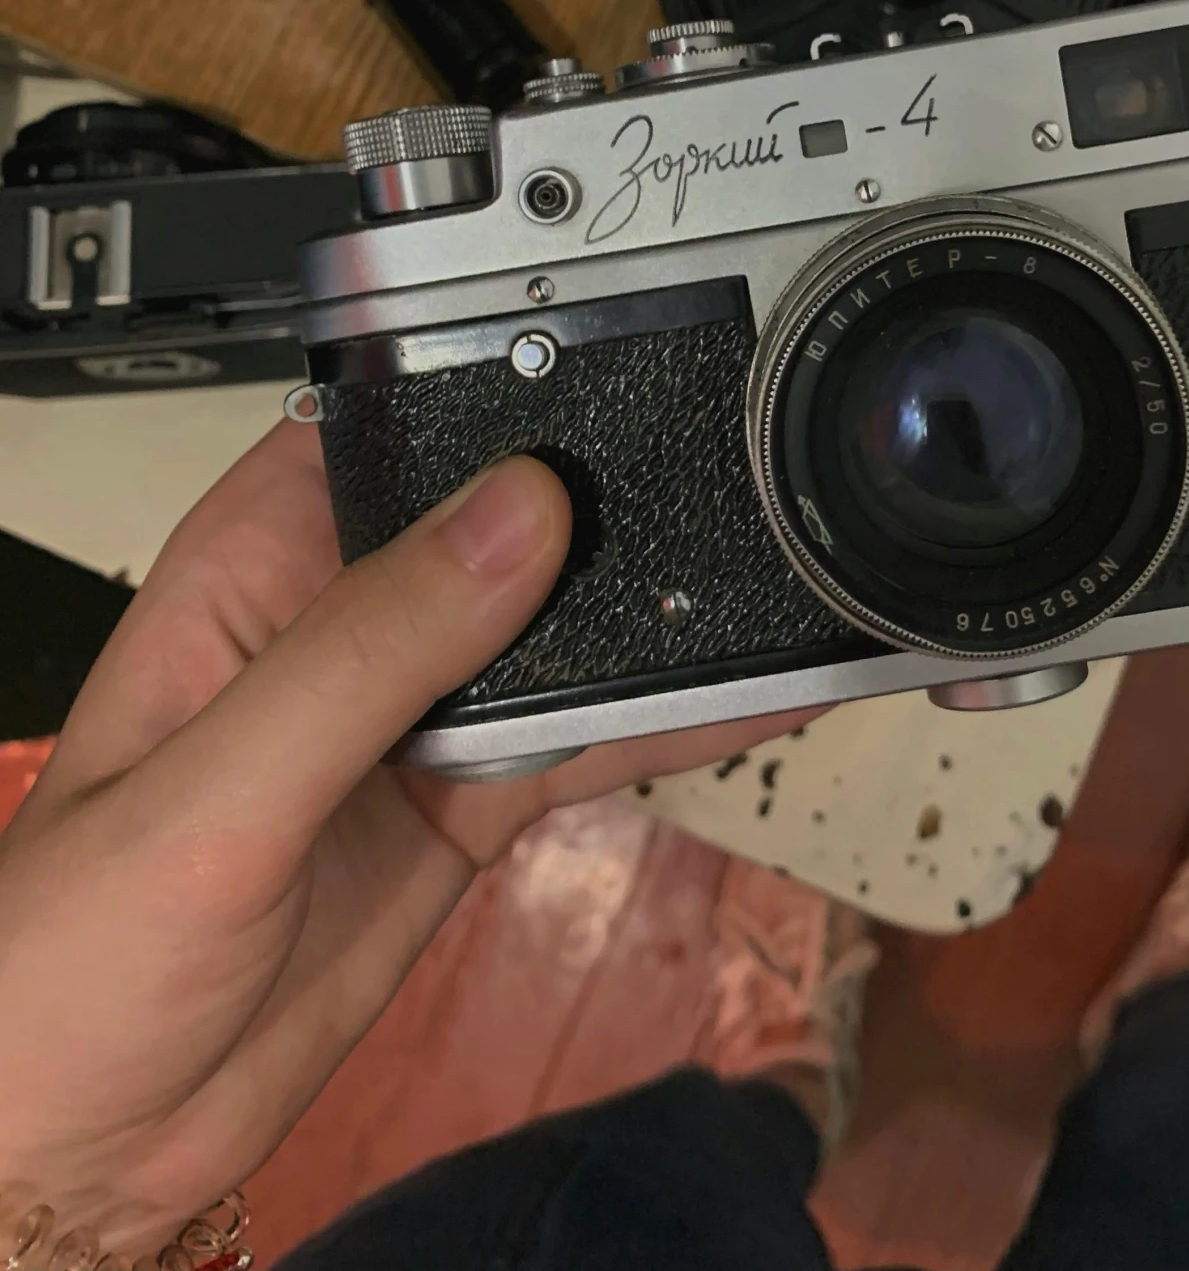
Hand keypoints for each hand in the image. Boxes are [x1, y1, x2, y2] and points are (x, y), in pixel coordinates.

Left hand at [0, 422, 815, 1254]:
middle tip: (742, 485)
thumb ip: (369, 650)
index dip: (498, 402)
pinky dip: (666, 724)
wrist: (86, 1152)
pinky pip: (584, 741)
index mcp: (257, 569)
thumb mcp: (219, 794)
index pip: (396, 438)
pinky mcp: (462, 803)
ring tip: (772, 584)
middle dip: (611, 508)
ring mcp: (411, 717)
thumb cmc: (62, 965)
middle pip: (504, 528)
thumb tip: (518, 513)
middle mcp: (344, 624)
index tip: (621, 381)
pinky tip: (750, 697)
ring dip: (656, 617)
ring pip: (562, 633)